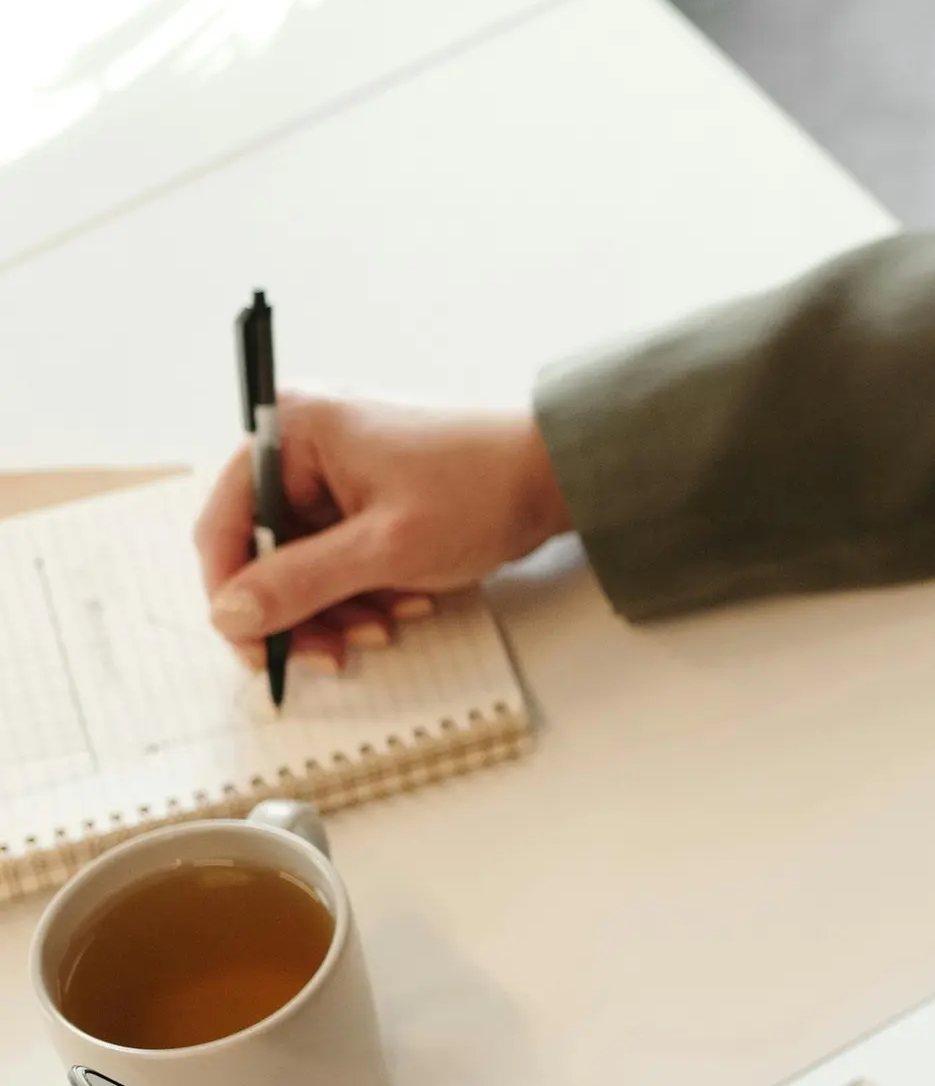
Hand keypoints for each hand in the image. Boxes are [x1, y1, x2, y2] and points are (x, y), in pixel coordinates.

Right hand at [196, 397, 571, 672]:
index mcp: (292, 432)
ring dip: (339, 607)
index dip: (233, 595)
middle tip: (334, 653)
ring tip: (387, 626)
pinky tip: (407, 604)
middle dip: (301, 608)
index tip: (254, 648)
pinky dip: (365, 589)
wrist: (560, 474)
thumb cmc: (481, 490)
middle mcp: (303, 444)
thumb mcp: (385, 548)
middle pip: (264, 551)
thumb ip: (301, 583)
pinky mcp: (367, 496)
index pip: (223, 525)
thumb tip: (228, 615)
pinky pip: (341, 556)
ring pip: (304, 563)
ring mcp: (336, 471)